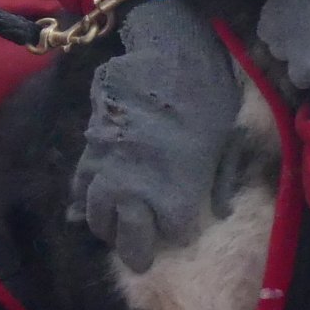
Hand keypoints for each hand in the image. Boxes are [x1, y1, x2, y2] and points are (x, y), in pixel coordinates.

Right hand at [70, 0, 241, 271]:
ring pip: (98, 215)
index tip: (179, 228)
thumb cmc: (209, 94)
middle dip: (134, 250)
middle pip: (129, 238)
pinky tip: (80, 211)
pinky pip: (79, 184)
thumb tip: (219, 213)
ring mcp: (109, 170)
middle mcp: (138, 191)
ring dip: (106, 228)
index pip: (173, 234)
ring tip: (112, 231)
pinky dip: (79, 201)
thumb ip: (220, 181)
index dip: (176, 233)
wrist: (168, 52)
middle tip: (138, 257)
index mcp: (177, 194)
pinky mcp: (90, 147)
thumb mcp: (230, 140)